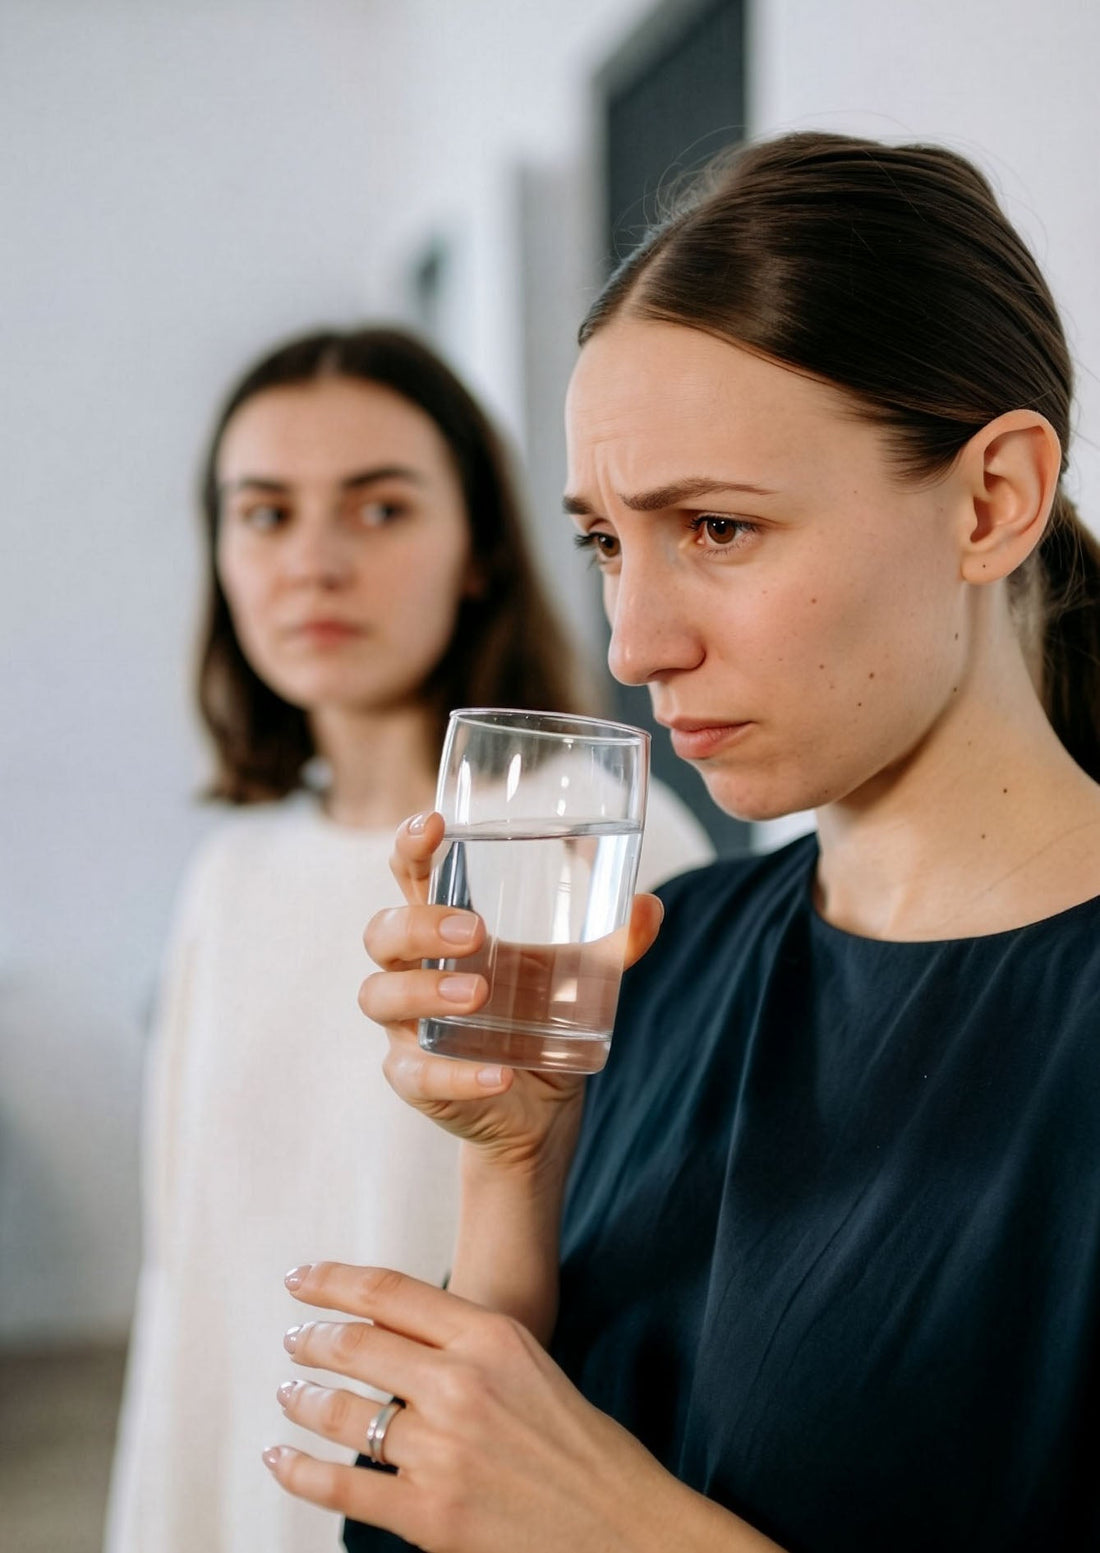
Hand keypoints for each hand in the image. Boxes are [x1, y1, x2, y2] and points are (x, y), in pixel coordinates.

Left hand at [264, 1261, 721, 1552]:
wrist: (625, 1528)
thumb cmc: (583, 1449)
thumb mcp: (531, 1367)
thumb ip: (468, 1347)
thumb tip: (396, 1337)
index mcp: (491, 1335)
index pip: (389, 1292)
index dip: (333, 1281)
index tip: (302, 1279)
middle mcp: (460, 1383)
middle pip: (356, 1346)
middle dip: (312, 1340)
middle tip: (294, 1340)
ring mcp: (441, 1450)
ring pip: (343, 1414)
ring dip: (304, 1400)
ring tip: (290, 1394)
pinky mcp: (429, 1514)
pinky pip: (342, 1487)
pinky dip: (300, 1471)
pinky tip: (281, 1458)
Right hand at [360, 812, 663, 1172]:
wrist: (538, 1107)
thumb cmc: (540, 1016)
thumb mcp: (578, 974)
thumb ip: (613, 943)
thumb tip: (647, 906)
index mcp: (444, 928)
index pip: (410, 875)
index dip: (411, 846)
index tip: (432, 824)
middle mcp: (412, 970)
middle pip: (383, 932)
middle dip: (420, 925)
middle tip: (476, 932)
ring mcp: (406, 1027)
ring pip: (381, 996)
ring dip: (426, 991)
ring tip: (477, 995)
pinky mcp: (415, 1080)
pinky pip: (418, 1075)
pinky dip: (458, 1075)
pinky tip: (499, 1075)